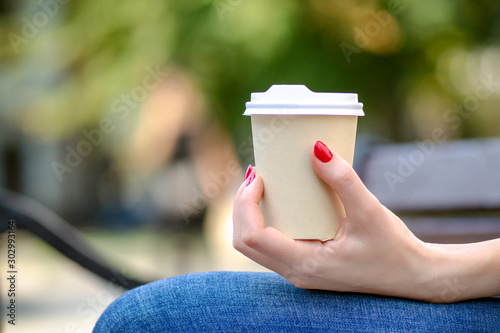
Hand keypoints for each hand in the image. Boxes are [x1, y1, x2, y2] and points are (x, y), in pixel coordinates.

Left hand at [233, 141, 499, 301]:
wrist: (414, 278)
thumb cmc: (395, 250)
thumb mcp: (371, 212)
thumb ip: (343, 180)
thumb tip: (317, 149)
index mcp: (305, 265)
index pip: (253, 236)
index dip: (245, 203)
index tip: (258, 175)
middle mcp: (295, 273)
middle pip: (244, 242)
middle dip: (241, 206)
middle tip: (255, 175)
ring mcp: (298, 272)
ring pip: (254, 245)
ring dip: (250, 213)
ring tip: (262, 183)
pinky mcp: (306, 265)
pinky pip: (271, 244)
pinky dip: (266, 219)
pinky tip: (280, 198)